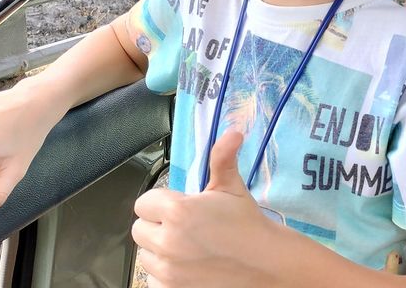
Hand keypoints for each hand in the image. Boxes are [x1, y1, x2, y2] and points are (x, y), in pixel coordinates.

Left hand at [133, 130, 282, 287]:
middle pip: (139, 230)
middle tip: (183, 228)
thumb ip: (222, 158)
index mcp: (177, 211)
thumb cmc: (247, 226)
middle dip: (157, 227)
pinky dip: (165, 275)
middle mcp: (167, 241)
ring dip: (159, 250)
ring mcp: (168, 270)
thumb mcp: (232, 188)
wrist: (265, 263)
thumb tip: (232, 132)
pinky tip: (187, 266)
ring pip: (145, 256)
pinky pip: (152, 279)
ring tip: (186, 247)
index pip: (143, 203)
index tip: (177, 208)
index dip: (160, 204)